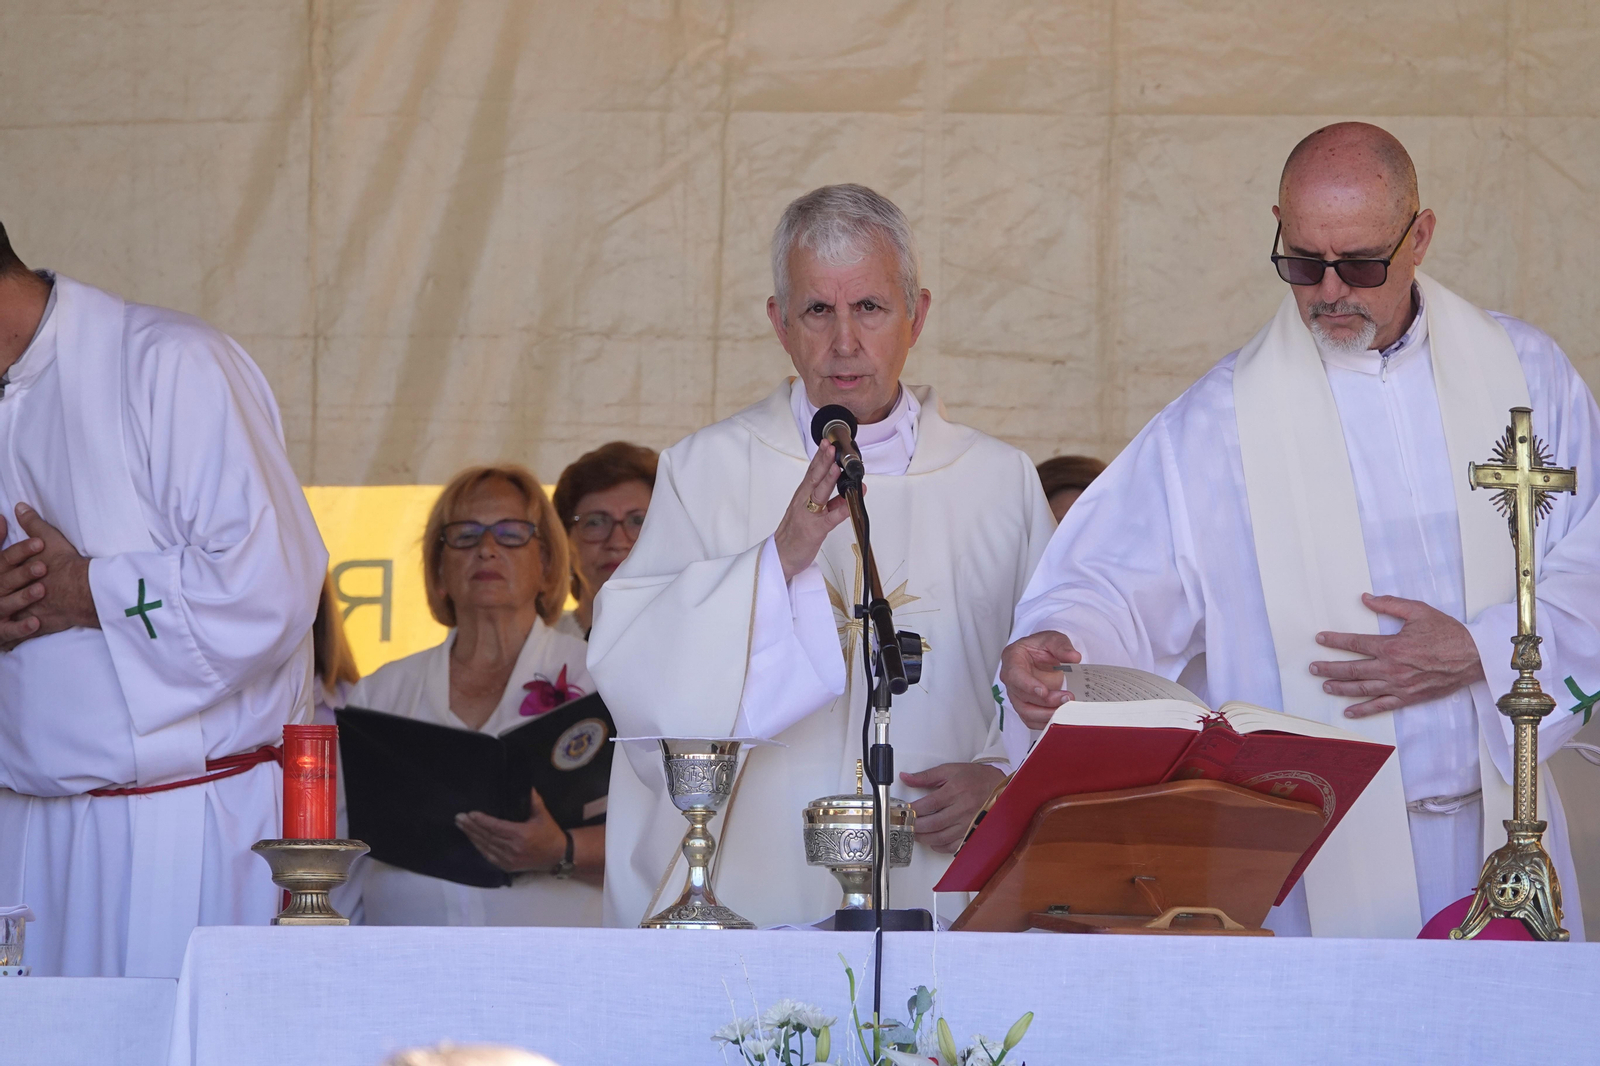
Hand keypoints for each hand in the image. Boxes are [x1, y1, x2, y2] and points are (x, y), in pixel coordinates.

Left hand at [3, 503, 95, 646]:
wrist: (84, 592)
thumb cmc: (66, 565)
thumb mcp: (48, 539)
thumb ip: (32, 524)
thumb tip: (20, 508)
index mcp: (15, 573)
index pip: (0, 570)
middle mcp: (16, 594)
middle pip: (0, 598)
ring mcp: (24, 613)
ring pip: (5, 620)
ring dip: (1, 623)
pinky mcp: (36, 627)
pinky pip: (20, 637)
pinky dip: (15, 640)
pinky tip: (9, 645)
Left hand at [455, 786, 567, 873]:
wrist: (556, 856)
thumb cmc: (549, 833)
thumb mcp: (543, 815)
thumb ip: (534, 801)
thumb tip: (527, 786)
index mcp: (521, 835)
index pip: (496, 827)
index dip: (482, 821)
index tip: (470, 814)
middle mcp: (512, 848)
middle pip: (487, 836)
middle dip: (471, 827)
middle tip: (459, 818)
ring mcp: (508, 859)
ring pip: (485, 847)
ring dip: (472, 836)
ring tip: (461, 826)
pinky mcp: (507, 866)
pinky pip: (489, 856)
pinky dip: (479, 847)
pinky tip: (471, 839)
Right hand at [773, 443, 850, 581]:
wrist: (781, 557)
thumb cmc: (794, 535)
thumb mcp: (812, 515)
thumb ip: (831, 504)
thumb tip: (849, 494)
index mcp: (802, 496)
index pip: (812, 472)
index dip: (820, 457)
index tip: (827, 443)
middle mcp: (803, 502)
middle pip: (814, 477)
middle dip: (823, 461)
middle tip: (830, 446)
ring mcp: (808, 515)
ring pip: (819, 493)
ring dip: (828, 479)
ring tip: (836, 466)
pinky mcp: (814, 530)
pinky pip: (829, 519)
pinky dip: (840, 510)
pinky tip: (849, 503)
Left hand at [900, 762, 1005, 853]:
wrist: (1002, 788)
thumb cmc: (977, 778)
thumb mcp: (951, 770)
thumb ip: (926, 776)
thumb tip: (905, 777)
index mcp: (955, 791)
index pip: (927, 805)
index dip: (911, 810)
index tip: (902, 811)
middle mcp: (961, 810)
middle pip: (932, 824)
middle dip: (915, 826)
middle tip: (905, 825)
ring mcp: (968, 824)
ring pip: (940, 838)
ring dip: (924, 838)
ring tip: (915, 833)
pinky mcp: (972, 834)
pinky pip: (952, 846)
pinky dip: (939, 847)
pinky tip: (932, 841)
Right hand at [997, 630, 1079, 728]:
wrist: (1042, 655)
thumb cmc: (1041, 647)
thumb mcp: (1053, 639)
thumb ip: (1062, 647)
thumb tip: (1074, 658)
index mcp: (1012, 658)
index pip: (1014, 675)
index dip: (1028, 686)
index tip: (1043, 691)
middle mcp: (1011, 679)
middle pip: (1021, 697)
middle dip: (1045, 702)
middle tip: (1067, 698)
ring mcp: (1016, 694)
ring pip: (1026, 712)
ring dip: (1047, 715)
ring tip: (1067, 709)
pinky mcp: (1025, 706)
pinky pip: (1032, 720)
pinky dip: (1046, 722)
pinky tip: (1062, 717)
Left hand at [1311, 593, 1484, 717]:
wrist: (1474, 657)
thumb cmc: (1447, 632)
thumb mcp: (1418, 611)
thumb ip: (1389, 604)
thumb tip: (1365, 598)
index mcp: (1392, 646)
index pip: (1356, 643)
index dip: (1335, 641)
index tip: (1319, 639)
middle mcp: (1391, 668)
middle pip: (1353, 670)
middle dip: (1329, 668)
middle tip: (1313, 668)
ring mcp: (1399, 686)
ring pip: (1363, 689)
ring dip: (1341, 688)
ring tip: (1325, 686)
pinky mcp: (1408, 698)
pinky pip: (1381, 706)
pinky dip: (1363, 710)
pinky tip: (1348, 711)